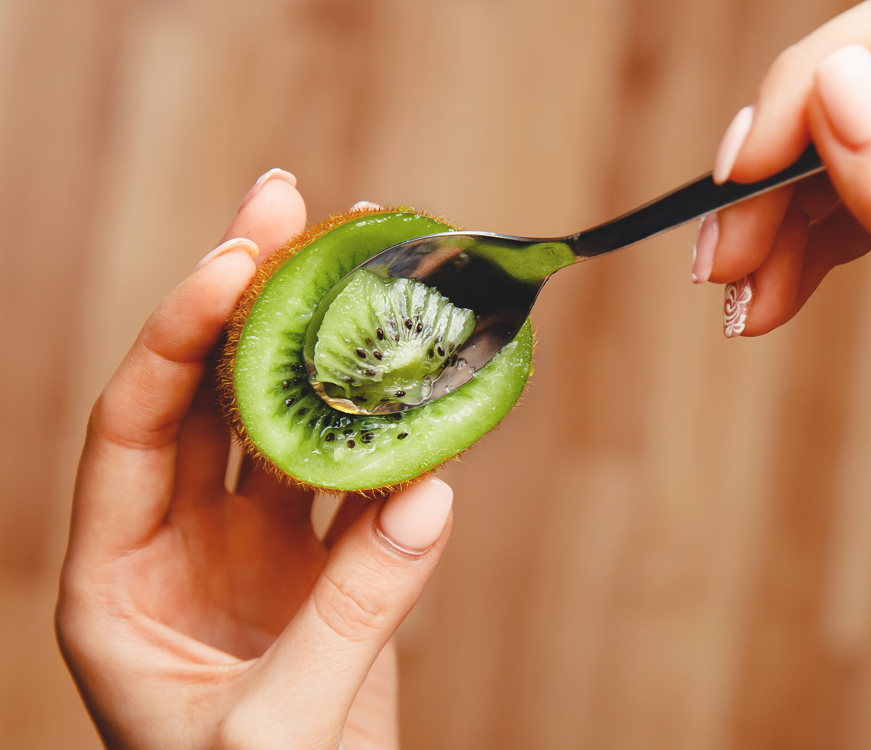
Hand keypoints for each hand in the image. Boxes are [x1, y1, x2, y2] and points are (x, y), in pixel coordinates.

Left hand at [56, 171, 453, 749]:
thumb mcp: (276, 733)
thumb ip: (350, 617)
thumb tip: (429, 497)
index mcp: (118, 575)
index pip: (135, 421)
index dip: (181, 332)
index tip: (236, 257)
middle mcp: (179, 540)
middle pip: (208, 392)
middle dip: (247, 293)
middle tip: (290, 200)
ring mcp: (255, 546)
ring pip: (284, 417)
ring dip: (323, 341)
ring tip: (361, 251)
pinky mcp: (322, 563)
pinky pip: (356, 475)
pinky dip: (389, 427)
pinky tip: (416, 369)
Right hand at [692, 0, 870, 506]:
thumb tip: (837, 84)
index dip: (814, 84)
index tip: (741, 168)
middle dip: (776, 176)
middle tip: (718, 257)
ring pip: (848, 155)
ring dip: (774, 223)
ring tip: (738, 299)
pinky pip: (857, 203)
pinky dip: (798, 248)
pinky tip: (768, 296)